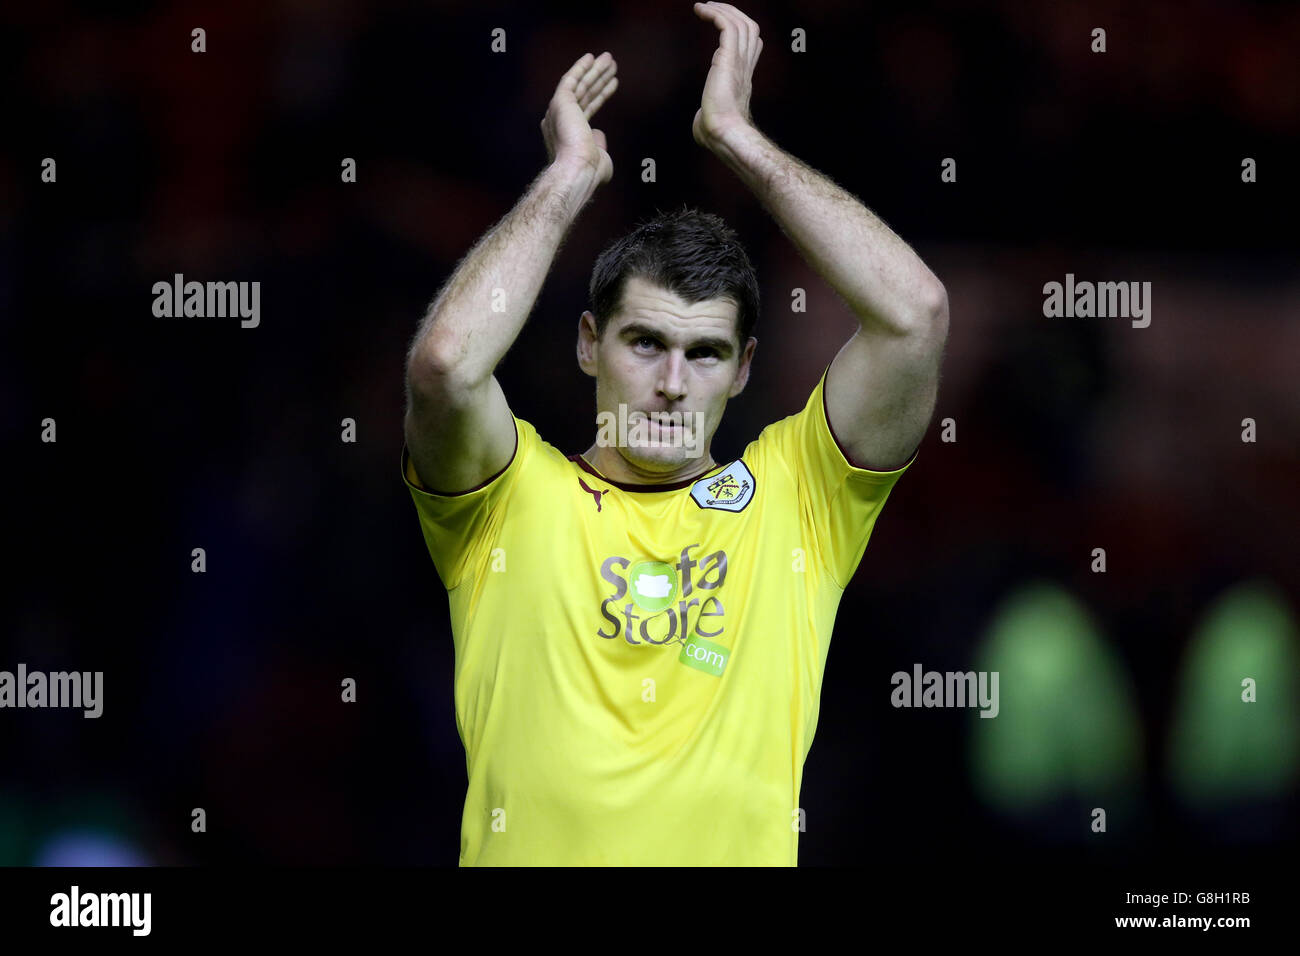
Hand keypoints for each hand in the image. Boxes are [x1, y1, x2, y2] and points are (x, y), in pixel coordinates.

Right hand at [541, 52, 618, 183]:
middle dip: (598, 78)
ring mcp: (558, 110)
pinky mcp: (560, 102)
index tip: (611, 84)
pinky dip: (580, 68)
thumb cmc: (590, 170)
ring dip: (594, 70)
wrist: (578, 168)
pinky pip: (571, 79)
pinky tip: (591, 57)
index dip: (600, 95)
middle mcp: (559, 120)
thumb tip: (598, 132)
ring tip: (609, 59)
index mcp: (566, 133)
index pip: (586, 108)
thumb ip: (599, 145)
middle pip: (584, 93)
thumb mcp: (601, 159)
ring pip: (580, 85)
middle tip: (611, 65)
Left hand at [692, 2, 762, 146]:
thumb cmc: (716, 132)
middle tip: (712, 8)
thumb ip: (707, 114)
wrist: (723, 132)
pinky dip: (715, 13)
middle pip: (749, 28)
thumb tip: (700, 122)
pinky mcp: (728, 58)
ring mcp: (739, 61)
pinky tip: (701, 10)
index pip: (752, 45)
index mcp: (743, 78)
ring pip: (740, 23)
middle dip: (732, 14)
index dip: (740, 31)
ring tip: (705, 6)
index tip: (721, 26)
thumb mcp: (711, 119)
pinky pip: (726, 25)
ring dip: (722, 10)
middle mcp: (744, 67)